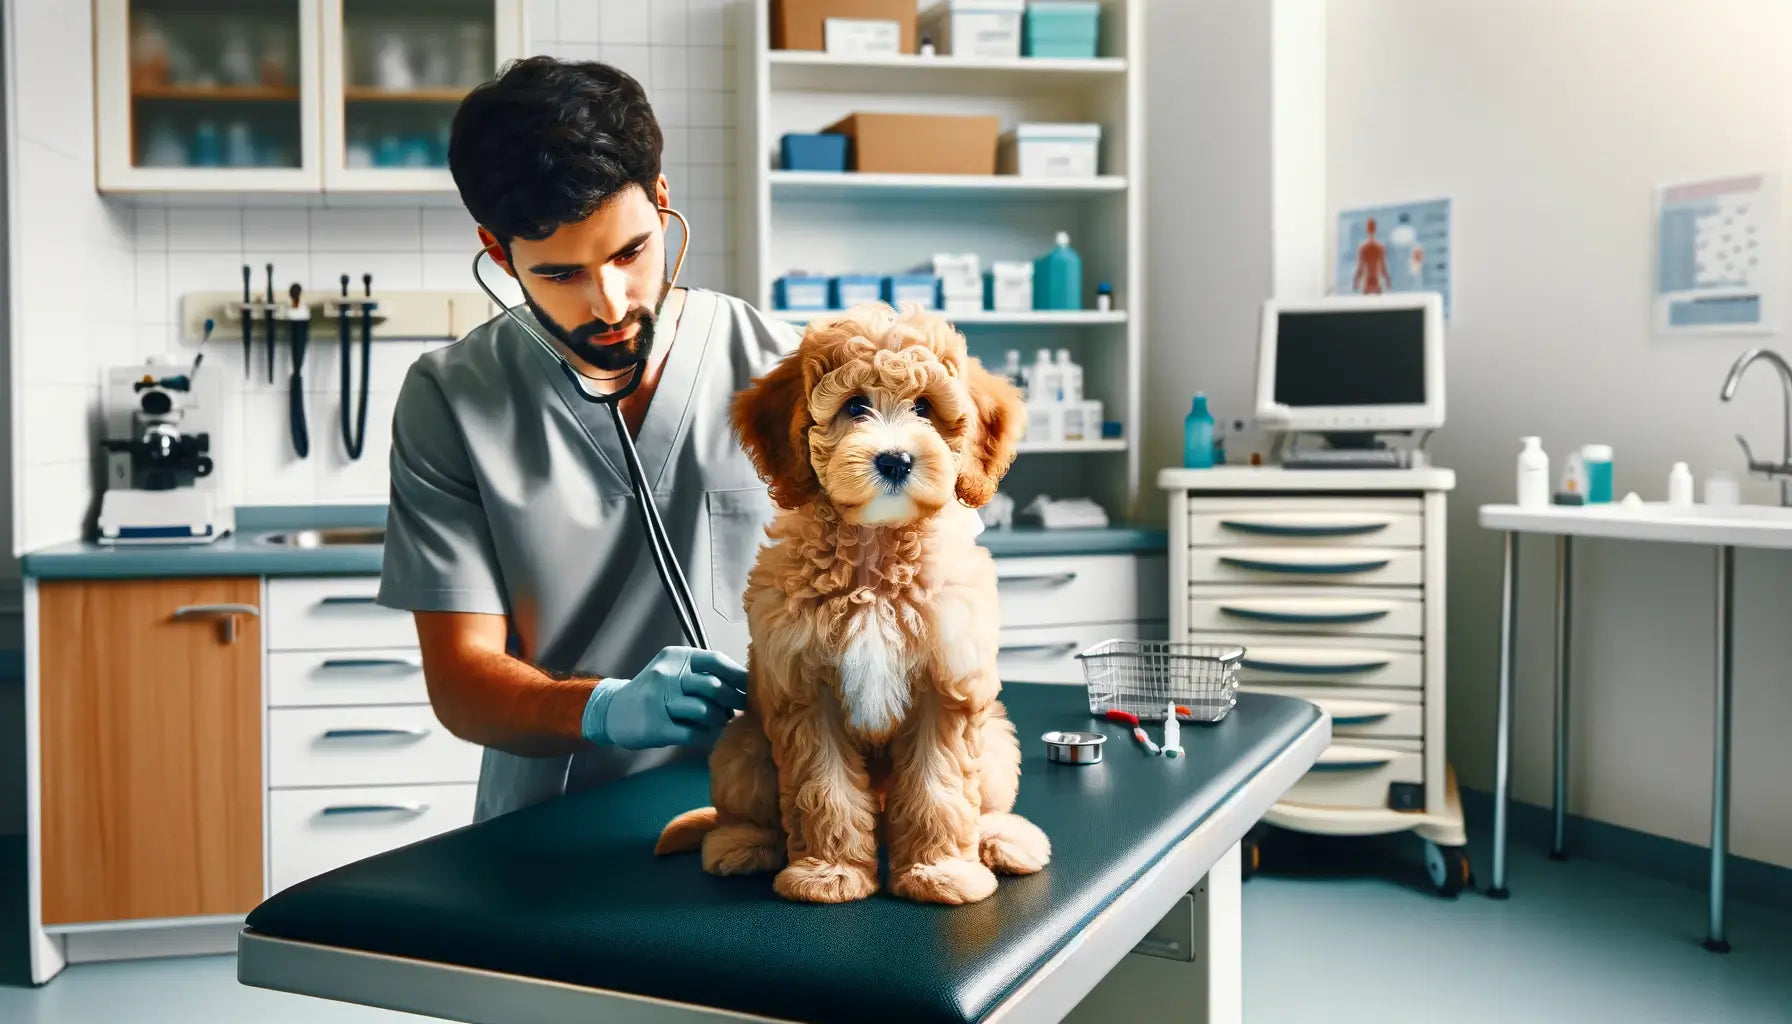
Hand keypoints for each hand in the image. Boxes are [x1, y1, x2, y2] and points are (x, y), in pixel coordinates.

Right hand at [581, 647, 747, 749]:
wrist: (614, 710)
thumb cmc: (653, 691)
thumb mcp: (673, 671)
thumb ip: (702, 674)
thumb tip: (743, 685)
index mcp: (676, 658)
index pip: (716, 661)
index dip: (738, 676)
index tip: (752, 688)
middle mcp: (667, 675)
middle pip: (714, 687)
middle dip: (733, 701)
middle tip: (740, 710)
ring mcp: (660, 700)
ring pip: (705, 711)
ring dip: (720, 720)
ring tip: (721, 722)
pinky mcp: (656, 726)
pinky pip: (693, 733)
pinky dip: (707, 736)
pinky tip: (710, 735)